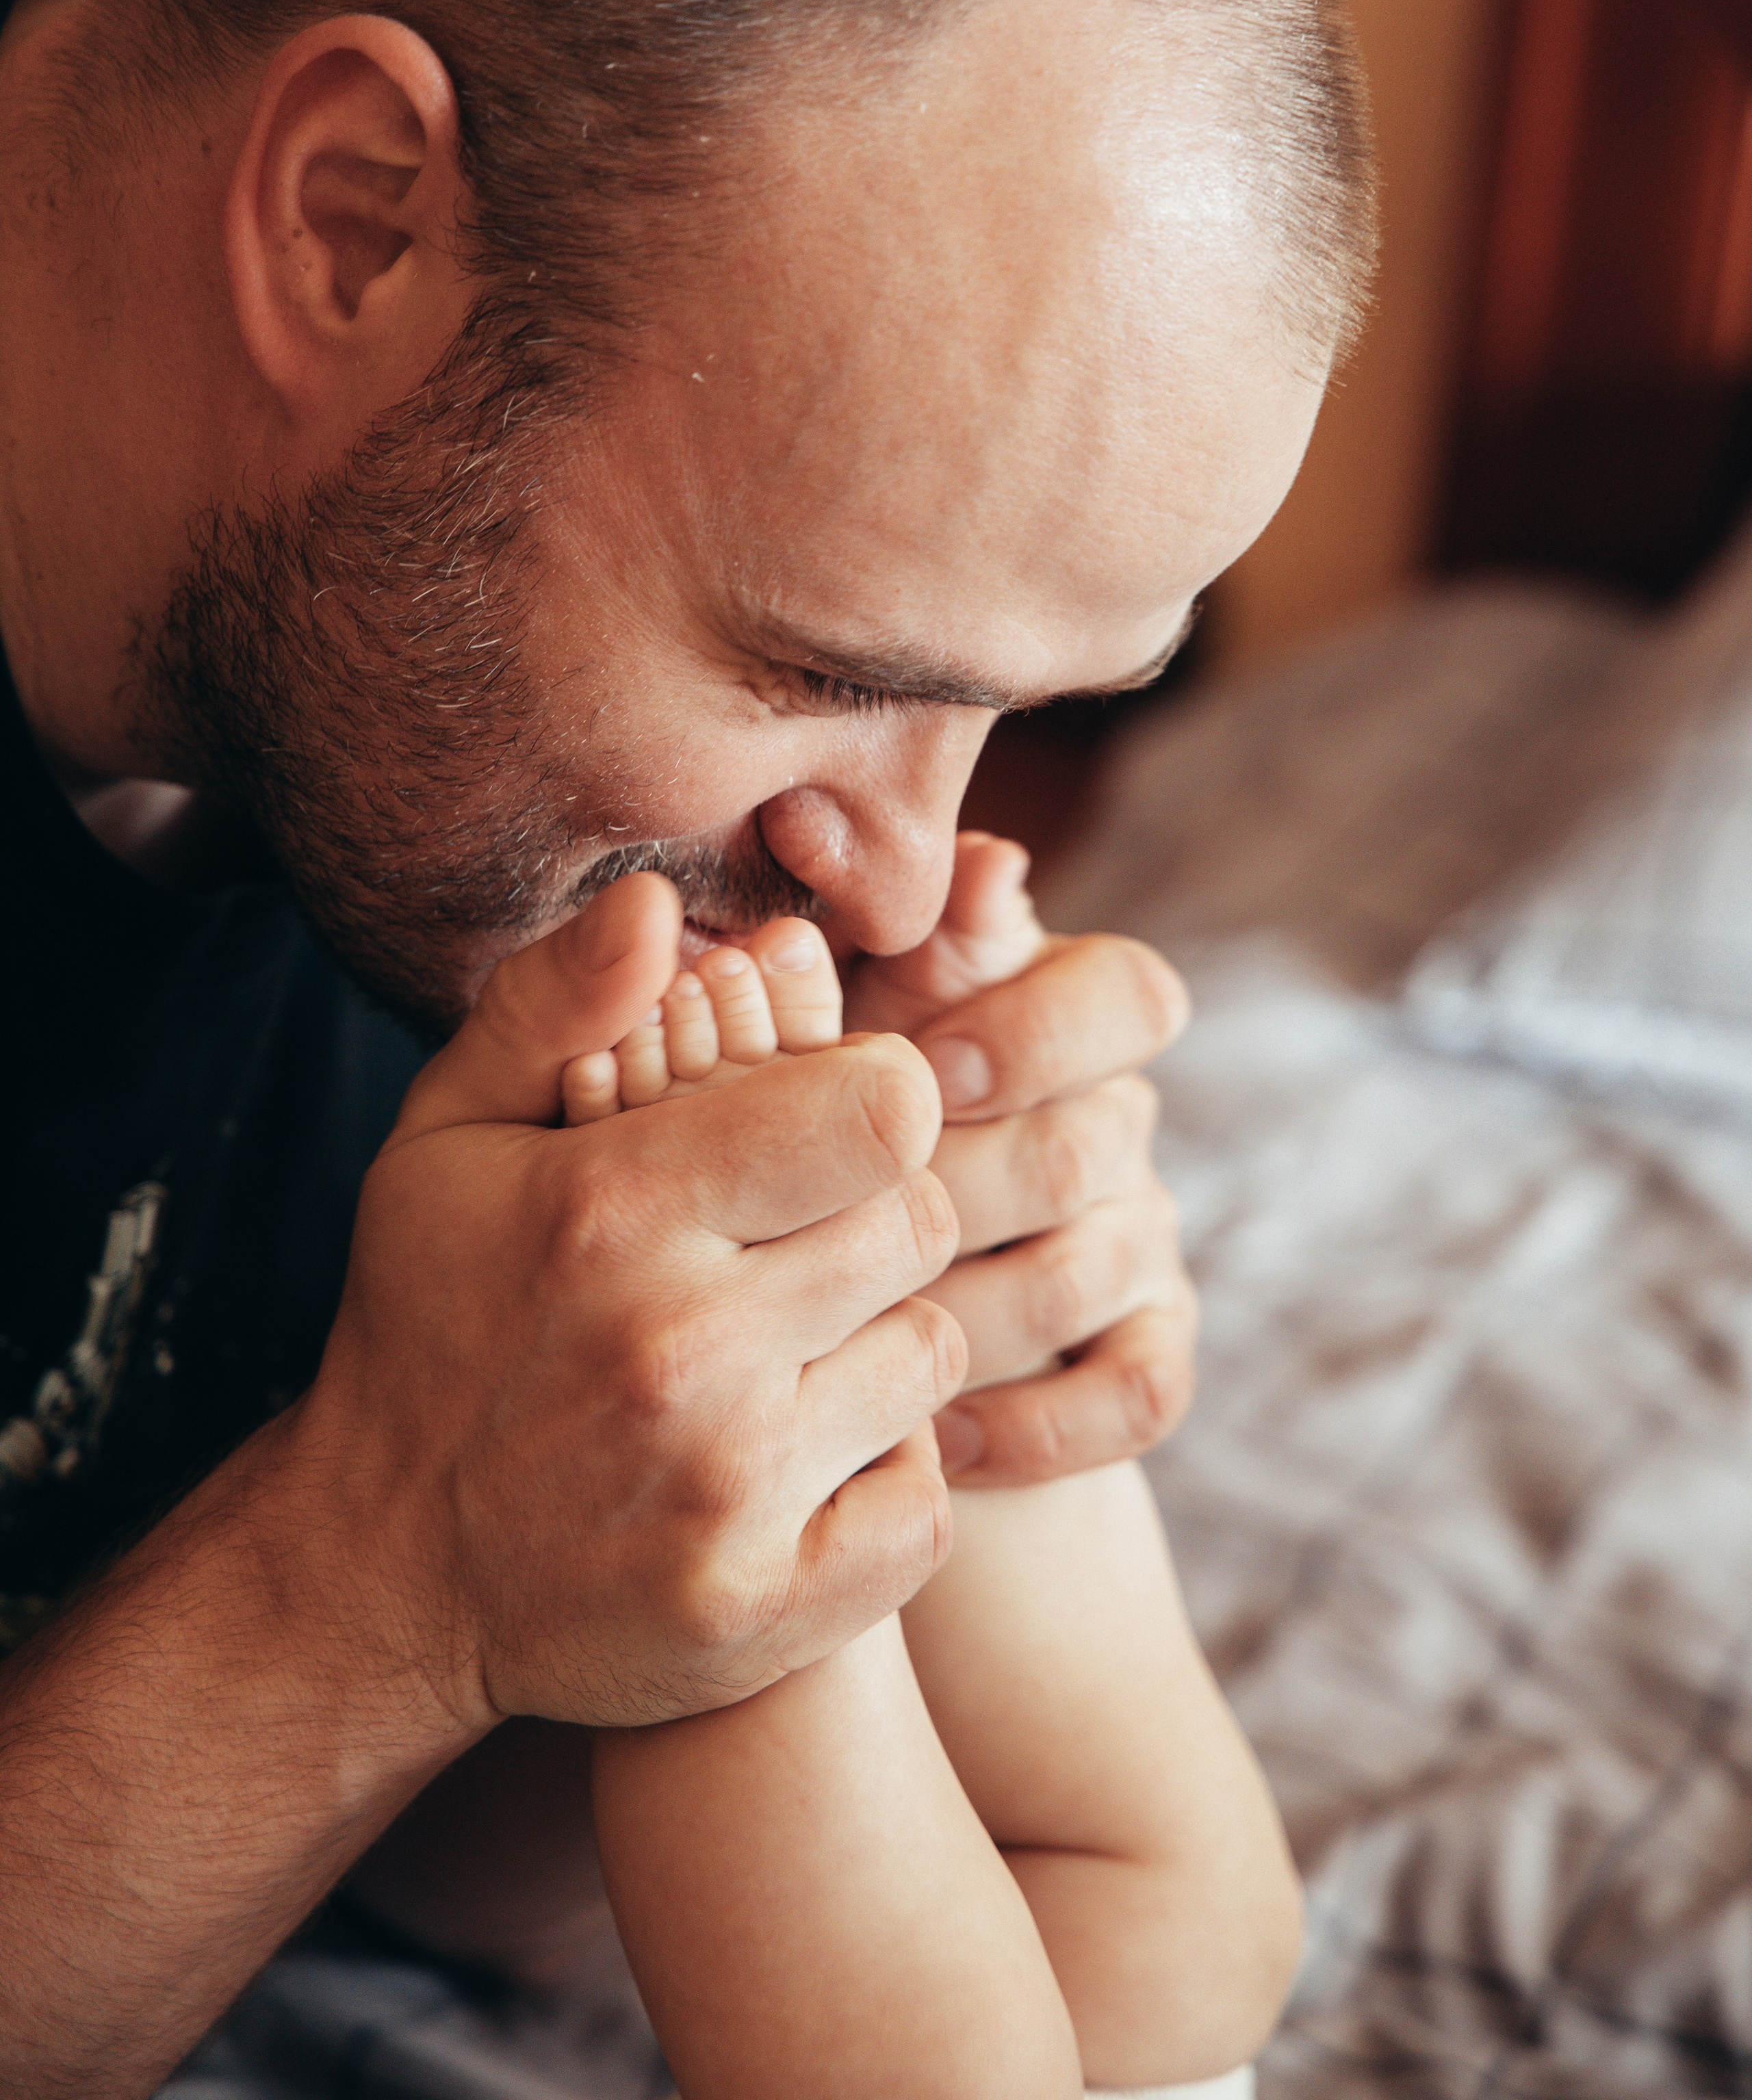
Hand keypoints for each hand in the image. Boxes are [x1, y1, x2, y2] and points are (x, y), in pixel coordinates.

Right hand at [290, 874, 966, 1734]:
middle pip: (921, 1222)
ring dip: (882, 1342)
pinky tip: (804, 1454)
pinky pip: (929, 1502)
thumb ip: (555, 1002)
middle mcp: (678, 1352)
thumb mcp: (451, 1137)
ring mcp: (726, 1494)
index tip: (820, 1127)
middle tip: (792, 1243)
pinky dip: (888, 1473)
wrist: (382, 1570)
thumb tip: (660, 903)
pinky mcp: (763, 1611)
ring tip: (785, 1350)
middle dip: (872, 1215)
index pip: (883, 1111)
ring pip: (933, 1357)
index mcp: (612, 1211)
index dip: (872, 1101)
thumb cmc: (435, 1318)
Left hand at [844, 835, 1196, 1489]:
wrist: (816, 1308)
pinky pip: (1139, 1393)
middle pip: (1091, 1143)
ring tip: (848, 1338)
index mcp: (1058, 1012)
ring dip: (965, 1308)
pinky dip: (1031, 1420)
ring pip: (1093, 1271)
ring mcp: (1142, 1238)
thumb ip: (879, 943)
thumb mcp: (824, 1033)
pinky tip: (930, 1435)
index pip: (1127, 993)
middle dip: (958, 1189)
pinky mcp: (1150, 1352)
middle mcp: (1116, 1118)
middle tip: (840, 1228)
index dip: (1033, 1032)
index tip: (922, 1074)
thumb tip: (933, 851)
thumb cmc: (803, 1133)